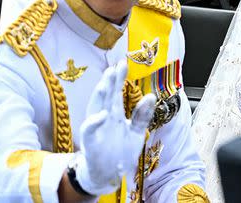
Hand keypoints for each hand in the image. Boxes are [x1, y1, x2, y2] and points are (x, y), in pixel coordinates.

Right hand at [74, 60, 155, 195]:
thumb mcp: (136, 132)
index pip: (116, 92)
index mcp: (114, 114)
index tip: (123, 63)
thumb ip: (142, 115)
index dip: (119, 78)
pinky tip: (102, 114)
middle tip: (114, 67)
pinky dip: (94, 122)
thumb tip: (150, 96)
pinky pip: (89, 131)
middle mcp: (104, 118)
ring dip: (100, 96)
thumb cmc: (120, 153)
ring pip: (95, 109)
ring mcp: (97, 130)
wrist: (108, 176)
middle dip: (109, 82)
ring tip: (106, 83)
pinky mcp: (91, 143)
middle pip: (106, 96)